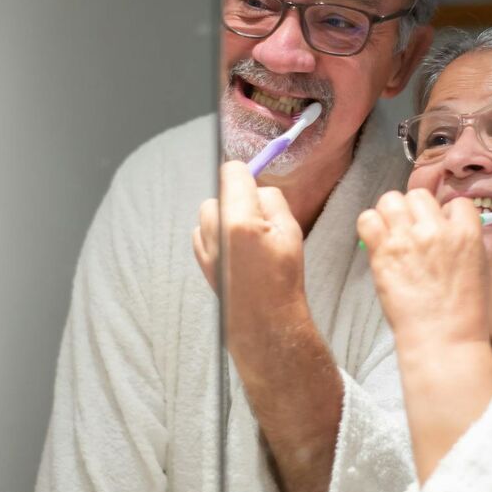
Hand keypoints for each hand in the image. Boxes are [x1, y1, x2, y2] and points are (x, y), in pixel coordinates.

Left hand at [193, 162, 315, 382]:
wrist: (265, 319)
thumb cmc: (283, 276)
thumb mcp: (291, 230)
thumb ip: (271, 199)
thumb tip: (255, 187)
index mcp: (240, 219)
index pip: (231, 172)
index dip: (245, 174)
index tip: (254, 185)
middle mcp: (216, 230)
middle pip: (218, 192)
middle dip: (235, 199)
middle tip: (256, 219)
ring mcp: (204, 246)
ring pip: (209, 212)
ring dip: (224, 216)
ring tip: (245, 239)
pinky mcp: (200, 259)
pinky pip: (202, 232)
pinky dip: (215, 235)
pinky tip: (234, 253)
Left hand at [358, 190, 491, 482]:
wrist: (443, 341)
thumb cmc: (464, 314)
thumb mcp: (479, 269)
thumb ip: (464, 241)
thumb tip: (447, 226)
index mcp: (468, 233)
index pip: (454, 202)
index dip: (444, 215)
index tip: (439, 230)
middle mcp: (438, 229)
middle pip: (418, 195)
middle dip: (414, 211)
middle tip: (410, 232)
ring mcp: (408, 239)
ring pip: (391, 200)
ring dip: (390, 214)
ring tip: (391, 235)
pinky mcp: (384, 252)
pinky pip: (367, 218)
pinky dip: (369, 226)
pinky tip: (376, 242)